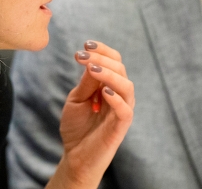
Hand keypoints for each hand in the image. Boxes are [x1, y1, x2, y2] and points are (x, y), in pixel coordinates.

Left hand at [46, 40, 134, 188]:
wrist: (74, 155)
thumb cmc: (76, 126)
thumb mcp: (76, 99)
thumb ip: (86, 83)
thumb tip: (91, 61)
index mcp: (109, 85)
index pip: (114, 61)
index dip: (103, 50)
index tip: (85, 44)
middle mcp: (119, 94)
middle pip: (120, 69)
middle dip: (101, 58)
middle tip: (82, 56)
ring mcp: (121, 110)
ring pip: (126, 86)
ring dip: (109, 74)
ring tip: (91, 69)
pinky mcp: (121, 127)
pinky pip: (125, 110)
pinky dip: (116, 98)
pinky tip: (101, 92)